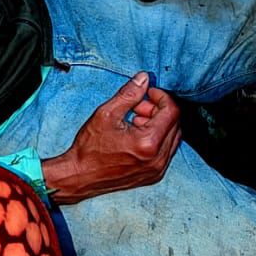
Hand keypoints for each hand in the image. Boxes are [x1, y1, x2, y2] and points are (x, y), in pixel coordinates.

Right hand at [41, 72, 181, 205]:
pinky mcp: (154, 175)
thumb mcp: (106, 114)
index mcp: (148, 143)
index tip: (148, 92)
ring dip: (159, 123)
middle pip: (175, 123)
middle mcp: (158, 159)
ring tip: (135, 121)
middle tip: (138, 106)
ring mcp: (157, 169)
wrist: (80, 177)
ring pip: (173, 136)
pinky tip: (137, 135)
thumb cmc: (90, 149)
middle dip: (159, 109)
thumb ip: (129, 94)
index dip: (161, 96)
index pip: (172, 111)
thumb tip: (144, 79)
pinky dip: (157, 138)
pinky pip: (167, 150)